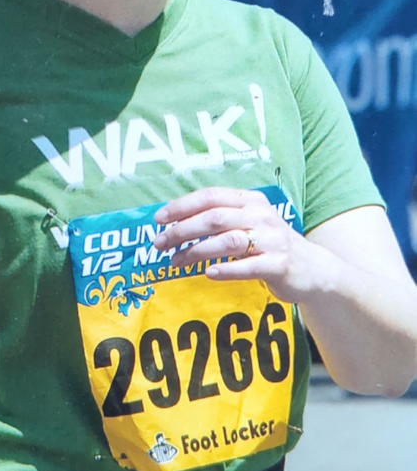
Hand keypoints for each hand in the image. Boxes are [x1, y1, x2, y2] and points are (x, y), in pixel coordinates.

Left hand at [153, 187, 320, 304]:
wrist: (313, 269)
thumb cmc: (269, 245)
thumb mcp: (249, 223)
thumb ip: (220, 219)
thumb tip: (175, 223)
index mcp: (251, 201)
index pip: (211, 196)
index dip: (183, 206)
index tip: (159, 218)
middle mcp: (262, 216)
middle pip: (215, 218)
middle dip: (183, 230)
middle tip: (160, 243)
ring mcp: (272, 241)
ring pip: (228, 241)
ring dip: (197, 251)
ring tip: (175, 261)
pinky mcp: (279, 265)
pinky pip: (248, 267)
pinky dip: (226, 270)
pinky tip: (208, 273)